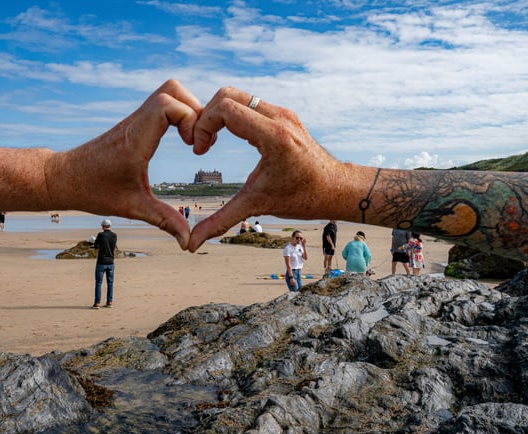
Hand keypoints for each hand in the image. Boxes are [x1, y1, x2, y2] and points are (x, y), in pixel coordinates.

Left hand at [46, 80, 207, 249]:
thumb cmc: (94, 191)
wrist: (64, 177)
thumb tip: (188, 243)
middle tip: (197, 141)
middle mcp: (136, 123)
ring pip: (169, 91)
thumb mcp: (133, 208)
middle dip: (195, 109)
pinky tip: (180, 139)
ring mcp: (135, 119)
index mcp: (136, 139)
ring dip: (188, 109)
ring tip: (192, 139)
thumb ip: (164, 221)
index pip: (167, 105)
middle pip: (173, 89)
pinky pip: (162, 103)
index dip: (189, 119)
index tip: (192, 146)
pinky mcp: (135, 122)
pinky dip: (179, 113)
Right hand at [188, 87, 343, 250]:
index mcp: (273, 136)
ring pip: (238, 95)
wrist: (336, 189)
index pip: (226, 109)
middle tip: (203, 143)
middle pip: (228, 94)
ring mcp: (283, 113)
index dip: (203, 125)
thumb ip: (221, 221)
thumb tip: (191, 245)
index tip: (201, 150)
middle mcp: (279, 117)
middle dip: (207, 115)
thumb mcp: (256, 206)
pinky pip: (250, 103)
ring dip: (219, 114)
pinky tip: (230, 137)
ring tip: (213, 140)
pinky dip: (233, 114)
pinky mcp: (284, 114)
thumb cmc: (301, 198)